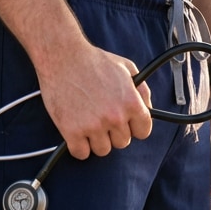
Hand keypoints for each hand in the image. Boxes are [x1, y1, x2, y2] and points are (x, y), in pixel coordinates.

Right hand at [36, 42, 152, 160]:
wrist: (62, 55)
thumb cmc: (93, 60)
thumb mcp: (126, 67)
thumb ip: (142, 90)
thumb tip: (148, 110)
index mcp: (130, 102)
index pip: (143, 131)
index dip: (134, 126)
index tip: (125, 121)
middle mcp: (115, 117)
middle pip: (122, 142)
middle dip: (113, 131)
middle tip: (101, 114)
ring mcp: (93, 126)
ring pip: (102, 150)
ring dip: (96, 139)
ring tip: (87, 119)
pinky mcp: (72, 132)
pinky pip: (81, 153)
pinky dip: (78, 145)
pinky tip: (76, 129)